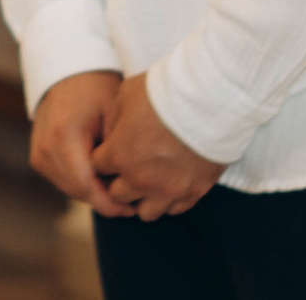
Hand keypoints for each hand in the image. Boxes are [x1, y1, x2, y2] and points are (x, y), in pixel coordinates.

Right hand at [29, 71, 125, 215]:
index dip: (109, 203)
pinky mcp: (37, 157)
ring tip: (118, 188)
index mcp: (65, 136)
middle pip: (77, 192)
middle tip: (130, 202)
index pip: (86, 186)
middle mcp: (46, 147)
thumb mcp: (113, 115)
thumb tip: (127, 187)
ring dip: (93, 193)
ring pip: (69, 189)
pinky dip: (81, 183)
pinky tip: (100, 176)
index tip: (131, 208)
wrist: (67, 73)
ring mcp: (38, 153)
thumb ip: (116, 152)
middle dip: (104, 201)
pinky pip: (62, 181)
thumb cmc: (96, 89)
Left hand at [91, 73, 225, 220]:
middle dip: (119, 182)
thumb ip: (114, 119)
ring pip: (145, 212)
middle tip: (130, 167)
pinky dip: (170, 200)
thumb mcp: (126, 94)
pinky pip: (175, 209)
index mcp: (118, 155)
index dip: (103, 157)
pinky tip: (173, 183)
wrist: (208, 100)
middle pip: (117, 196)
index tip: (112, 150)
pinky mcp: (193, 192)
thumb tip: (113, 131)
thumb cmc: (164, 93)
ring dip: (144, 198)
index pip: (97, 167)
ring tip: (151, 181)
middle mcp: (139, 179)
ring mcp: (167, 190)